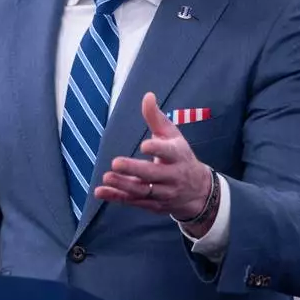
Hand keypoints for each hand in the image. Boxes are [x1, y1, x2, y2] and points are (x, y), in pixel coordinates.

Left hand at [95, 92, 212, 223]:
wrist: (198, 191)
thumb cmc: (180, 156)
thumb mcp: (172, 135)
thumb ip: (156, 118)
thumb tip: (147, 95)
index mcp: (178, 155)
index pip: (169, 153)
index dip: (158, 150)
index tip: (145, 146)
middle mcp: (172, 176)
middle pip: (153, 175)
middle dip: (135, 170)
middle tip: (116, 163)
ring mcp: (163, 193)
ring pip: (143, 191)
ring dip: (124, 185)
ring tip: (107, 177)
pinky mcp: (153, 205)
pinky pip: (134, 202)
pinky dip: (117, 197)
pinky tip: (100, 192)